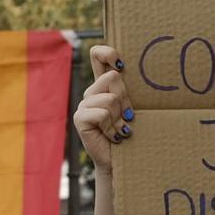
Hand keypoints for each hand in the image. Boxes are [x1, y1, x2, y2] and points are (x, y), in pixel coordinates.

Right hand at [74, 44, 131, 174]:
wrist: (121, 162)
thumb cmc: (132, 135)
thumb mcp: (134, 109)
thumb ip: (131, 92)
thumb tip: (131, 75)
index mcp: (104, 85)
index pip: (97, 55)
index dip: (107, 52)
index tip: (122, 64)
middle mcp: (92, 92)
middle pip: (113, 77)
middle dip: (125, 99)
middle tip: (127, 117)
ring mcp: (83, 104)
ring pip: (110, 99)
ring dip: (120, 118)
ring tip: (120, 130)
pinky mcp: (80, 118)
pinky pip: (101, 114)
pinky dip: (112, 128)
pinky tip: (113, 136)